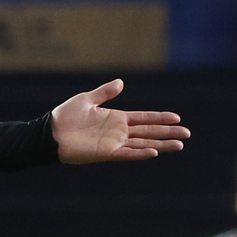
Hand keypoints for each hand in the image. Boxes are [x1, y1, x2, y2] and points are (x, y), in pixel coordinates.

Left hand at [51, 80, 189, 162]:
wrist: (50, 133)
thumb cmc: (65, 116)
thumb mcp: (87, 99)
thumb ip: (105, 92)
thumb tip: (121, 82)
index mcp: (116, 118)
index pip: (144, 118)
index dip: (160, 118)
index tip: (177, 118)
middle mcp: (118, 132)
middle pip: (149, 131)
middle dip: (168, 133)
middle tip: (187, 134)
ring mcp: (114, 143)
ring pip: (143, 144)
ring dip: (161, 145)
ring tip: (179, 145)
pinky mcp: (106, 153)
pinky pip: (127, 153)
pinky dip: (140, 153)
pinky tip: (154, 151)